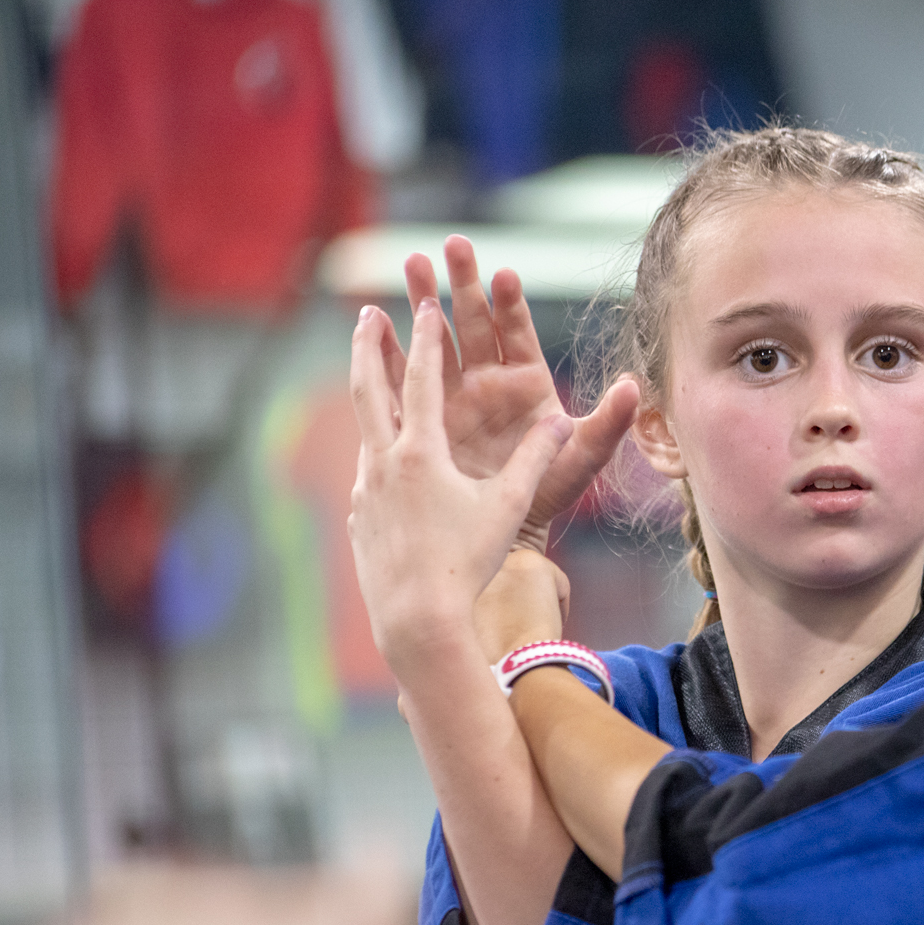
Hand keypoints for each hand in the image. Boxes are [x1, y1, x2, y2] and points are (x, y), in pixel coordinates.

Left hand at [349, 299, 571, 675]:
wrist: (418, 619)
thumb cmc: (468, 562)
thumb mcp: (509, 507)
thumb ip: (535, 458)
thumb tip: (563, 417)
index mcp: (420, 452)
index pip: (421, 378)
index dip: (425, 337)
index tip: (425, 305)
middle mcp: (383, 463)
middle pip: (368, 387)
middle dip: (368, 344)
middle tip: (366, 311)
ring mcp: (365, 490)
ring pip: (364, 429)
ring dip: (368, 394)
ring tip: (371, 375)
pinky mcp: (360, 517)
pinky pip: (367, 470)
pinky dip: (375, 448)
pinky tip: (383, 457)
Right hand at [400, 237, 640, 552]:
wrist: (509, 528)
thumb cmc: (551, 491)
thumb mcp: (583, 456)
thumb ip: (609, 423)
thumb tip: (634, 387)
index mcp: (525, 380)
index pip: (517, 330)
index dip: (510, 302)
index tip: (504, 274)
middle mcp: (487, 378)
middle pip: (473, 320)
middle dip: (463, 282)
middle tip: (454, 244)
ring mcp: (453, 394)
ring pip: (435, 337)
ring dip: (422, 301)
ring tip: (410, 262)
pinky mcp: (424, 415)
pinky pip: (403, 376)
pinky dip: (389, 350)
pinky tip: (375, 321)